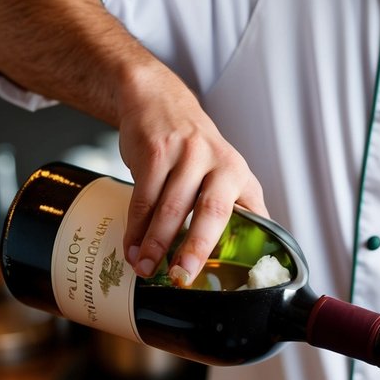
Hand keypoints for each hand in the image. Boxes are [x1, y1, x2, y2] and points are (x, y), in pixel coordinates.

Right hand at [117, 64, 267, 282]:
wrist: (159, 101)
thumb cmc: (193, 150)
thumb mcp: (225, 172)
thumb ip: (236, 209)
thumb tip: (243, 260)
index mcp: (240, 175)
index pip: (248, 217)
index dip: (242, 249)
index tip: (227, 278)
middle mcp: (219, 162)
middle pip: (212, 212)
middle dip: (195, 249)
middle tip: (181, 277)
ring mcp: (187, 154)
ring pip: (171, 209)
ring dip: (155, 244)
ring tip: (145, 268)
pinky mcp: (156, 151)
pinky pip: (144, 197)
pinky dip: (136, 226)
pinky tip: (132, 245)